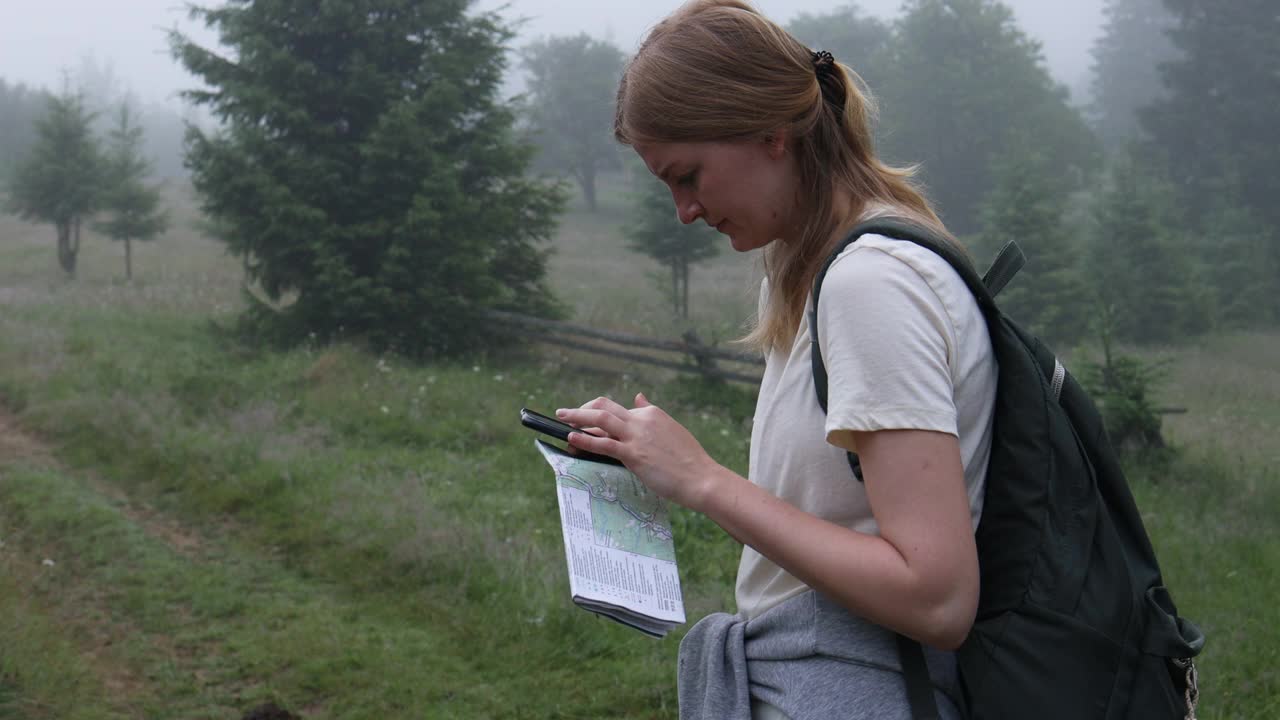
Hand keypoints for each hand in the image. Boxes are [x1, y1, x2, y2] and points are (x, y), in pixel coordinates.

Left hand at [556, 394, 718, 510]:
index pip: (619, 409)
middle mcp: (642, 419)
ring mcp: (637, 436)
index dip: (600, 415)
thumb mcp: (670, 429)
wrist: (701, 477)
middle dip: (582, 408)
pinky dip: (584, 439)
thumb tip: (638, 397)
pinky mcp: (633, 454)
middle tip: (566, 413)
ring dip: (577, 416)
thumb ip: (651, 414)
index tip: (588, 421)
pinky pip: (603, 443)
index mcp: (652, 413)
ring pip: (600, 419)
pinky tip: (572, 438)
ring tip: (562, 418)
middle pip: (604, 406)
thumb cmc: (688, 460)